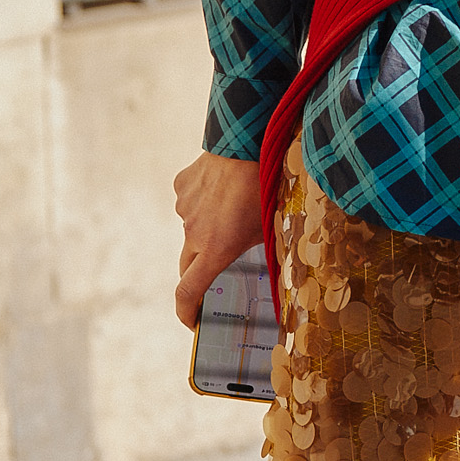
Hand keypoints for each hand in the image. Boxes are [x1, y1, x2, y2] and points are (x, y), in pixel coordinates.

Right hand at [175, 151, 262, 327]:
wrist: (245, 139)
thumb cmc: (266, 185)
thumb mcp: (271, 224)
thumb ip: (261, 247)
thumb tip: (277, 266)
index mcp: (215, 248)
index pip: (187, 292)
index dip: (186, 311)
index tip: (193, 322)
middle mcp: (194, 232)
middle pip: (188, 264)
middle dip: (199, 272)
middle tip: (218, 270)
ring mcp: (185, 207)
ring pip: (193, 227)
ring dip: (209, 227)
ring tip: (236, 210)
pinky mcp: (182, 185)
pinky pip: (191, 200)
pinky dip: (204, 200)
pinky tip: (224, 188)